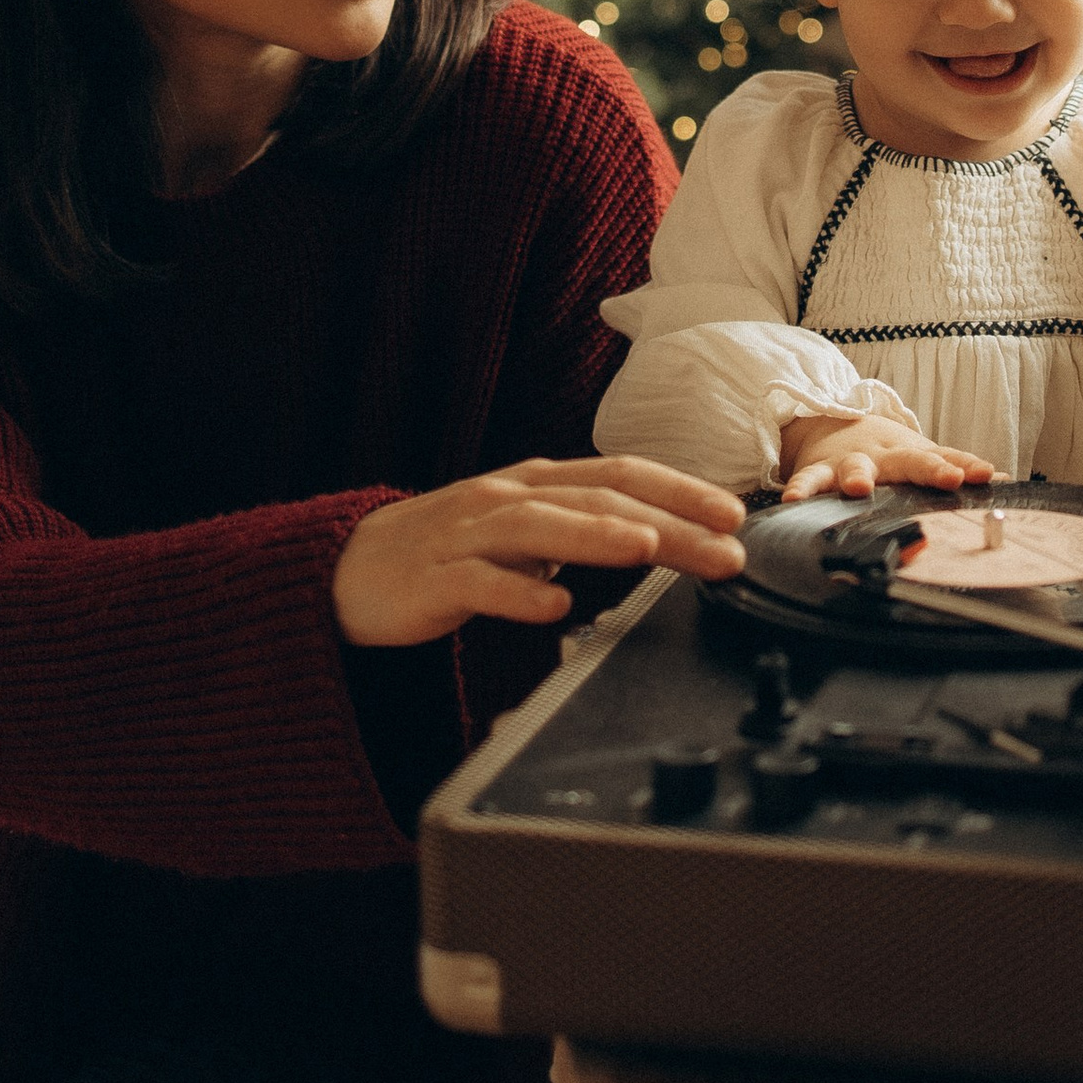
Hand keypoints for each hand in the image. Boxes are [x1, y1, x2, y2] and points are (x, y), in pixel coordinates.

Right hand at [332, 456, 746, 647]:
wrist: (349, 571)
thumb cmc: (447, 551)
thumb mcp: (523, 533)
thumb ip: (580, 531)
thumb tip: (656, 536)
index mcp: (536, 486)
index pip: (619, 474)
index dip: (679, 490)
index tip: (733, 514)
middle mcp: (507, 499)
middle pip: (596, 500)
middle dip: (667, 521)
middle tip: (724, 547)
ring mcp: (468, 536)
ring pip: (541, 527)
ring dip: (598, 537)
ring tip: (648, 548)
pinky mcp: (433, 580)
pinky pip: (479, 585)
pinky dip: (519, 593)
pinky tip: (554, 607)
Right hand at [776, 410, 1000, 502]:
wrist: (833, 425)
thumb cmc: (887, 450)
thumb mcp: (922, 454)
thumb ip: (957, 466)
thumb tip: (1006, 480)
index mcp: (912, 454)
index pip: (944, 460)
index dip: (965, 468)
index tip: (987, 476)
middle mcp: (884, 457)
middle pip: (909, 461)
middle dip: (928, 470)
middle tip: (949, 479)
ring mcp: (851, 462)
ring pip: (855, 468)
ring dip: (857, 477)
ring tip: (857, 488)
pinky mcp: (819, 471)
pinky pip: (809, 480)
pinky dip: (802, 488)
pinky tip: (795, 500)